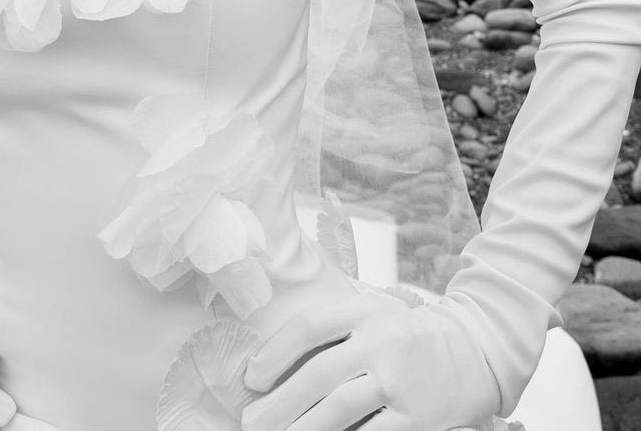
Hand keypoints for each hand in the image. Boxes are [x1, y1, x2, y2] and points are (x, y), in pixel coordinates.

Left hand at [239, 289, 500, 430]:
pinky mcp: (418, 419)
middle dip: (279, 403)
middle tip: (251, 422)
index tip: (252, 379)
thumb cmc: (410, 334)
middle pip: (319, 375)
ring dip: (302, 429)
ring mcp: (401, 381)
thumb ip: (336, 329)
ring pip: (339, 410)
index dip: (275, 354)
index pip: (310, 326)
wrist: (476, 351)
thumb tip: (279, 361)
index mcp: (366, 309)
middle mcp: (382, 341)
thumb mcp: (376, 312)